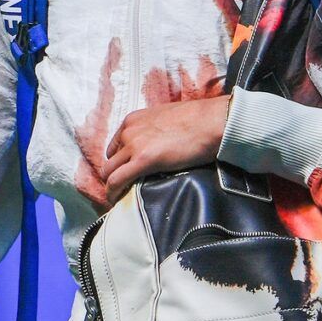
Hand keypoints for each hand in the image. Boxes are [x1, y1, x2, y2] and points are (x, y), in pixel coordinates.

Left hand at [102, 96, 229, 205]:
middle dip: (114, 174)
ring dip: (112, 186)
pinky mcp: (143, 160)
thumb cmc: (200, 120)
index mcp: (134, 120)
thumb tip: (160, 145)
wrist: (212, 121)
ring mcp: (134, 145)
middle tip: (124, 187)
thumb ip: (156, 131)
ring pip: (109, 172)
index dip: (119, 161)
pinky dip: (113, 193)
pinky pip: (117, 181)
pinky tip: (116, 201)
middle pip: (110, 160)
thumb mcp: (168, 119)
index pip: (116, 145)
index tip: (126, 171)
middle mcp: (129, 131)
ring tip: (120, 197)